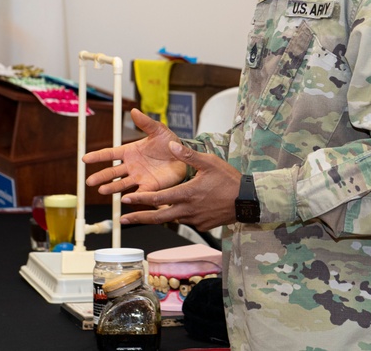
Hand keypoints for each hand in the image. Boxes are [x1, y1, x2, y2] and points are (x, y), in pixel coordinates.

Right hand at [83, 108, 187, 195]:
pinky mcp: (149, 187)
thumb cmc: (170, 143)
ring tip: (102, 190)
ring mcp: (139, 178)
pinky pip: (139, 193)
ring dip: (111, 187)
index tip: (84, 158)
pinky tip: (124, 199)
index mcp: (130, 151)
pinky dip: (131, 196)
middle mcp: (131, 166)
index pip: (110, 154)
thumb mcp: (158, 130)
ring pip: (121, 184)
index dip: (97, 156)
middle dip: (100, 176)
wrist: (185, 157)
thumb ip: (145, 123)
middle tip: (89, 181)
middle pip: (112, 172)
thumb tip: (133, 110)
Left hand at [118, 141, 239, 230]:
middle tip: (122, 219)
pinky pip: (186, 221)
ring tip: (141, 218)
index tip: (125, 200)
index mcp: (187, 193)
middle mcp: (188, 209)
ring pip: (171, 220)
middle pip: (158, 217)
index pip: (158, 199)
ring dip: (156, 218)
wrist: (247, 201)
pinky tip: (177, 212)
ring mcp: (195, 220)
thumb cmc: (229, 180)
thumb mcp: (210, 162)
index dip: (139, 200)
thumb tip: (171, 145)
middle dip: (139, 218)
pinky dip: (179, 217)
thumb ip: (189, 155)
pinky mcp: (202, 226)